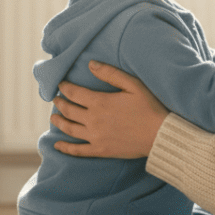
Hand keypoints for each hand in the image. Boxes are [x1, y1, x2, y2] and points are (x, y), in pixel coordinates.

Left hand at [50, 61, 169, 157]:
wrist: (160, 135)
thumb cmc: (150, 107)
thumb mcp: (133, 85)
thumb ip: (110, 73)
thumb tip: (91, 64)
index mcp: (100, 102)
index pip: (74, 93)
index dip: (65, 87)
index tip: (60, 84)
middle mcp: (93, 120)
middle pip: (68, 110)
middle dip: (60, 103)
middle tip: (55, 99)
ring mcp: (95, 136)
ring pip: (69, 129)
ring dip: (58, 122)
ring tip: (54, 118)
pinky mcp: (100, 150)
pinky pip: (78, 150)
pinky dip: (65, 148)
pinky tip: (57, 145)